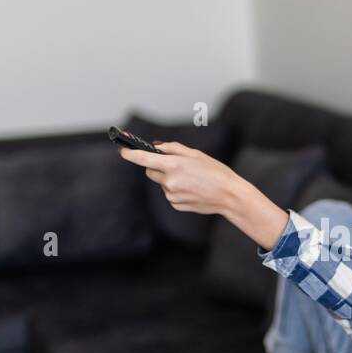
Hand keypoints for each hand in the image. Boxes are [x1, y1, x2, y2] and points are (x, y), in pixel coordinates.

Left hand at [120, 140, 241, 215]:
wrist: (229, 195)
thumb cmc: (215, 171)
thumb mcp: (195, 154)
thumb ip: (172, 148)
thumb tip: (155, 148)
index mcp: (174, 165)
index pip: (143, 158)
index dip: (129, 153)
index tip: (123, 150)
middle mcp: (170, 181)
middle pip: (150, 170)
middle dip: (156, 166)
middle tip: (173, 164)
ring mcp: (172, 195)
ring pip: (161, 183)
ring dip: (169, 178)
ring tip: (190, 179)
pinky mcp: (176, 204)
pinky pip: (169, 193)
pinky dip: (176, 189)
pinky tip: (192, 189)